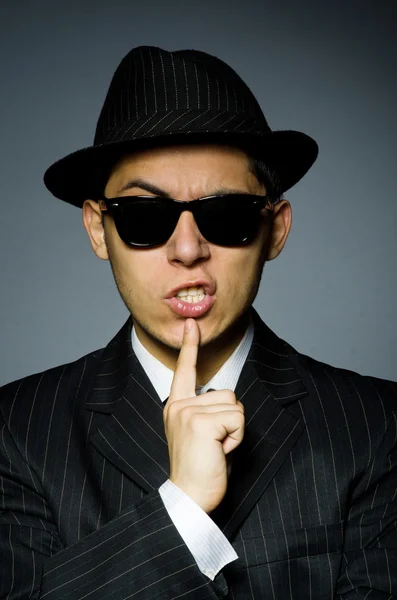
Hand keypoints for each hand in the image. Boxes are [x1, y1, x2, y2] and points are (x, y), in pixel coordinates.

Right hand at [163, 318, 244, 513]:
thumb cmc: (202, 468)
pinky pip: (238, 419)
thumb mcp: (201, 434)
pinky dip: (237, 437)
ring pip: (235, 406)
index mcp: (176, 406)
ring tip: (217, 449)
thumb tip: (228, 403)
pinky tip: (220, 452)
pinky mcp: (201, 422)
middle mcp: (179, 405)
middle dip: (231, 421)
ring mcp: (188, 412)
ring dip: (235, 430)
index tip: (192, 325)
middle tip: (215, 446)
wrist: (189, 497)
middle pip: (228, 393)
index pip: (184, 371)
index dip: (190, 346)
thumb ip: (208, 412)